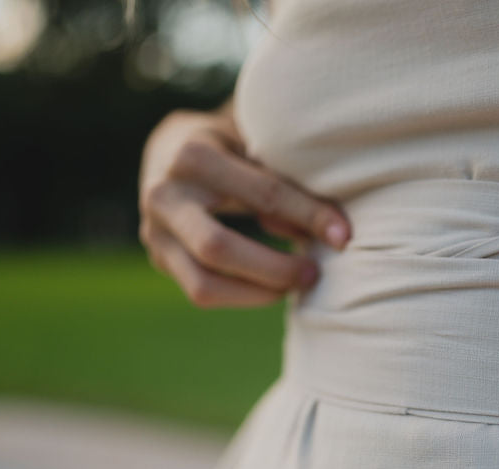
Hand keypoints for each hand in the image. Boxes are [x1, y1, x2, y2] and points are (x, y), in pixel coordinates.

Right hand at [138, 107, 350, 307]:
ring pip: (203, 285)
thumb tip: (328, 234)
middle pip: (218, 248)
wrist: (171, 148)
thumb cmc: (234, 143)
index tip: (344, 236)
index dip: (308, 217)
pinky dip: (244, 295)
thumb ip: (289, 181)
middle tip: (314, 273)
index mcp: (194, 154)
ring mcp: (154, 231)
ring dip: (259, 292)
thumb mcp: (260, 144)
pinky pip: (203, 292)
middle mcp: (164, 195)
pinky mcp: (160, 257)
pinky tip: (274, 285)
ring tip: (297, 284)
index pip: (262, 195)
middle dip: (274, 269)